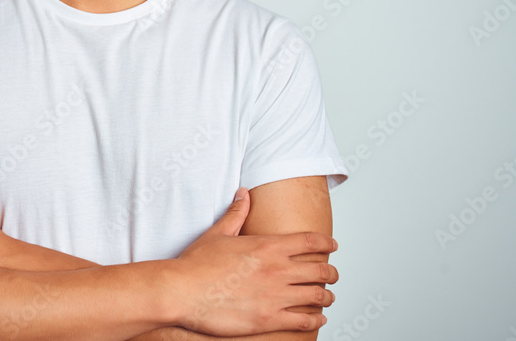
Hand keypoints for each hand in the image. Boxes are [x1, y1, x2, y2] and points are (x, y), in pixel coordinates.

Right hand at [169, 188, 337, 336]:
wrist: (182, 291)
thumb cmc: (196, 264)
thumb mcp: (218, 233)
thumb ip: (236, 213)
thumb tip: (243, 194)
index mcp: (268, 246)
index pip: (310, 241)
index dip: (326, 243)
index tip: (333, 245)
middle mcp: (277, 270)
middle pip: (321, 269)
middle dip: (332, 272)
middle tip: (333, 274)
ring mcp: (275, 296)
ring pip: (317, 296)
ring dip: (327, 296)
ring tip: (327, 296)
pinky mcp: (269, 319)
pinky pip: (304, 320)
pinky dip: (316, 320)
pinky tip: (318, 318)